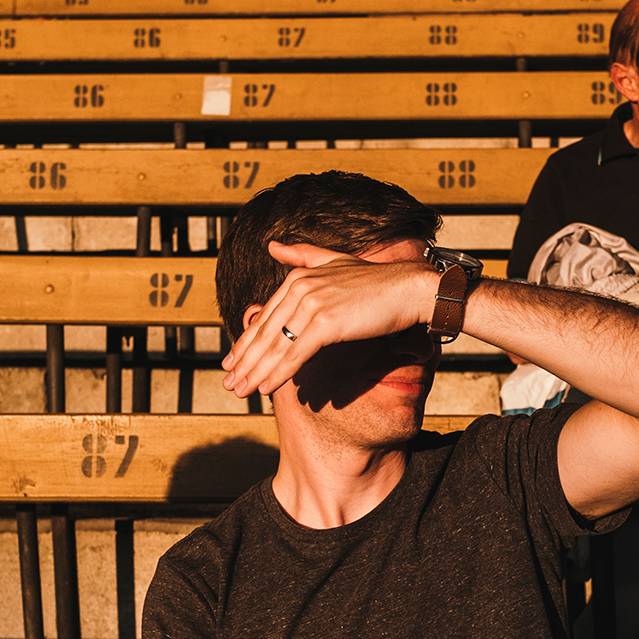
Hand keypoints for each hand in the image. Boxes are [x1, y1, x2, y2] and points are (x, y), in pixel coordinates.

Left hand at [220, 240, 434, 397]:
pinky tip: (265, 388)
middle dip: (244, 362)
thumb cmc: (378, 282)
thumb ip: (303, 255)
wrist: (409, 289)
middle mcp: (301, 288)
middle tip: (229, 384)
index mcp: (299, 277)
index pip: (265, 317)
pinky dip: (278, 373)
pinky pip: (296, 354)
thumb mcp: (336, 263)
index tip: (232, 362)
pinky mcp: (326, 323)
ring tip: (240, 392)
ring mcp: (312, 305)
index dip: (246, 342)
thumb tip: (272, 246)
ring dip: (255, 373)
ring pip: (276, 346)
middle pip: (265, 333)